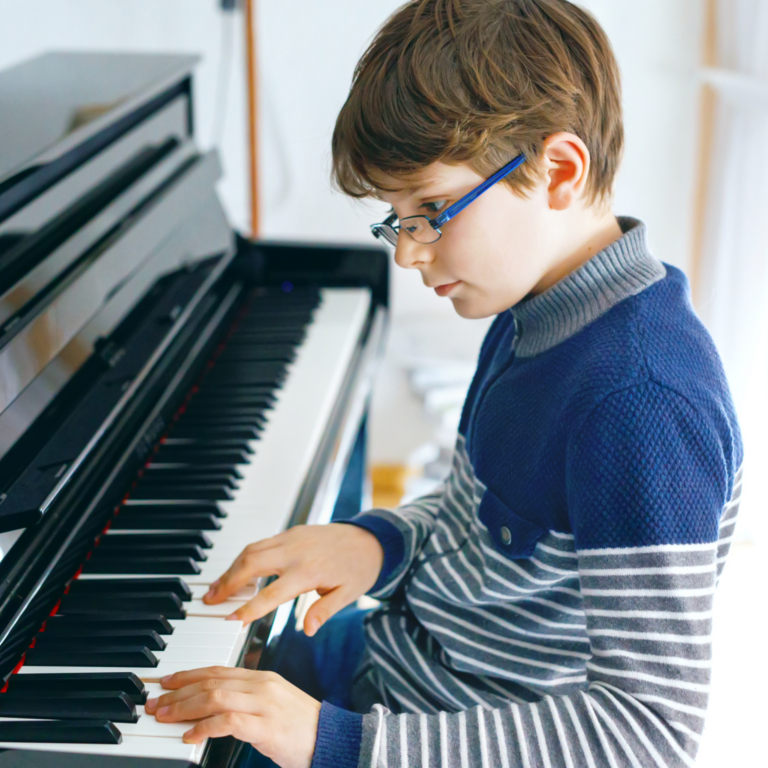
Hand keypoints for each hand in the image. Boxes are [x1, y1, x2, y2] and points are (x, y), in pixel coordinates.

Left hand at [145, 667, 320, 767]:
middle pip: (212, 681)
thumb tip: (212, 711)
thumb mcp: (272, 708)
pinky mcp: (266, 726)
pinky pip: (228, 721)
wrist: (333, 740)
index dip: (188, 674)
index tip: (166, 682)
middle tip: (155, 702)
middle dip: (178, 691)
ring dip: (184, 707)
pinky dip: (204, 727)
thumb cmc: (301, 730)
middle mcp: (262, 685)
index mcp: (263, 678)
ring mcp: (265, 704)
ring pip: (215, 696)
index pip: (218, 670)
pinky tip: (189, 736)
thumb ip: (245, 703)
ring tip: (164, 717)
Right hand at [204, 523, 382, 634]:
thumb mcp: (348, 594)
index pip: (272, 592)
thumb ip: (324, 611)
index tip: (230, 620)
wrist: (370, 537)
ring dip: (231, 568)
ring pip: (252, 550)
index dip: (249, 607)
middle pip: (252, 563)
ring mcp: (292, 538)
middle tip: (209, 601)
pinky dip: (244, 557)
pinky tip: (236, 571)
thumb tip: (308, 630)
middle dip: (227, 582)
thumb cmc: (359, 568)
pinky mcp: (291, 532)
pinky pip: (261, 543)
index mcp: (310, 570)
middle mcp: (296, 551)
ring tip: (216, 588)